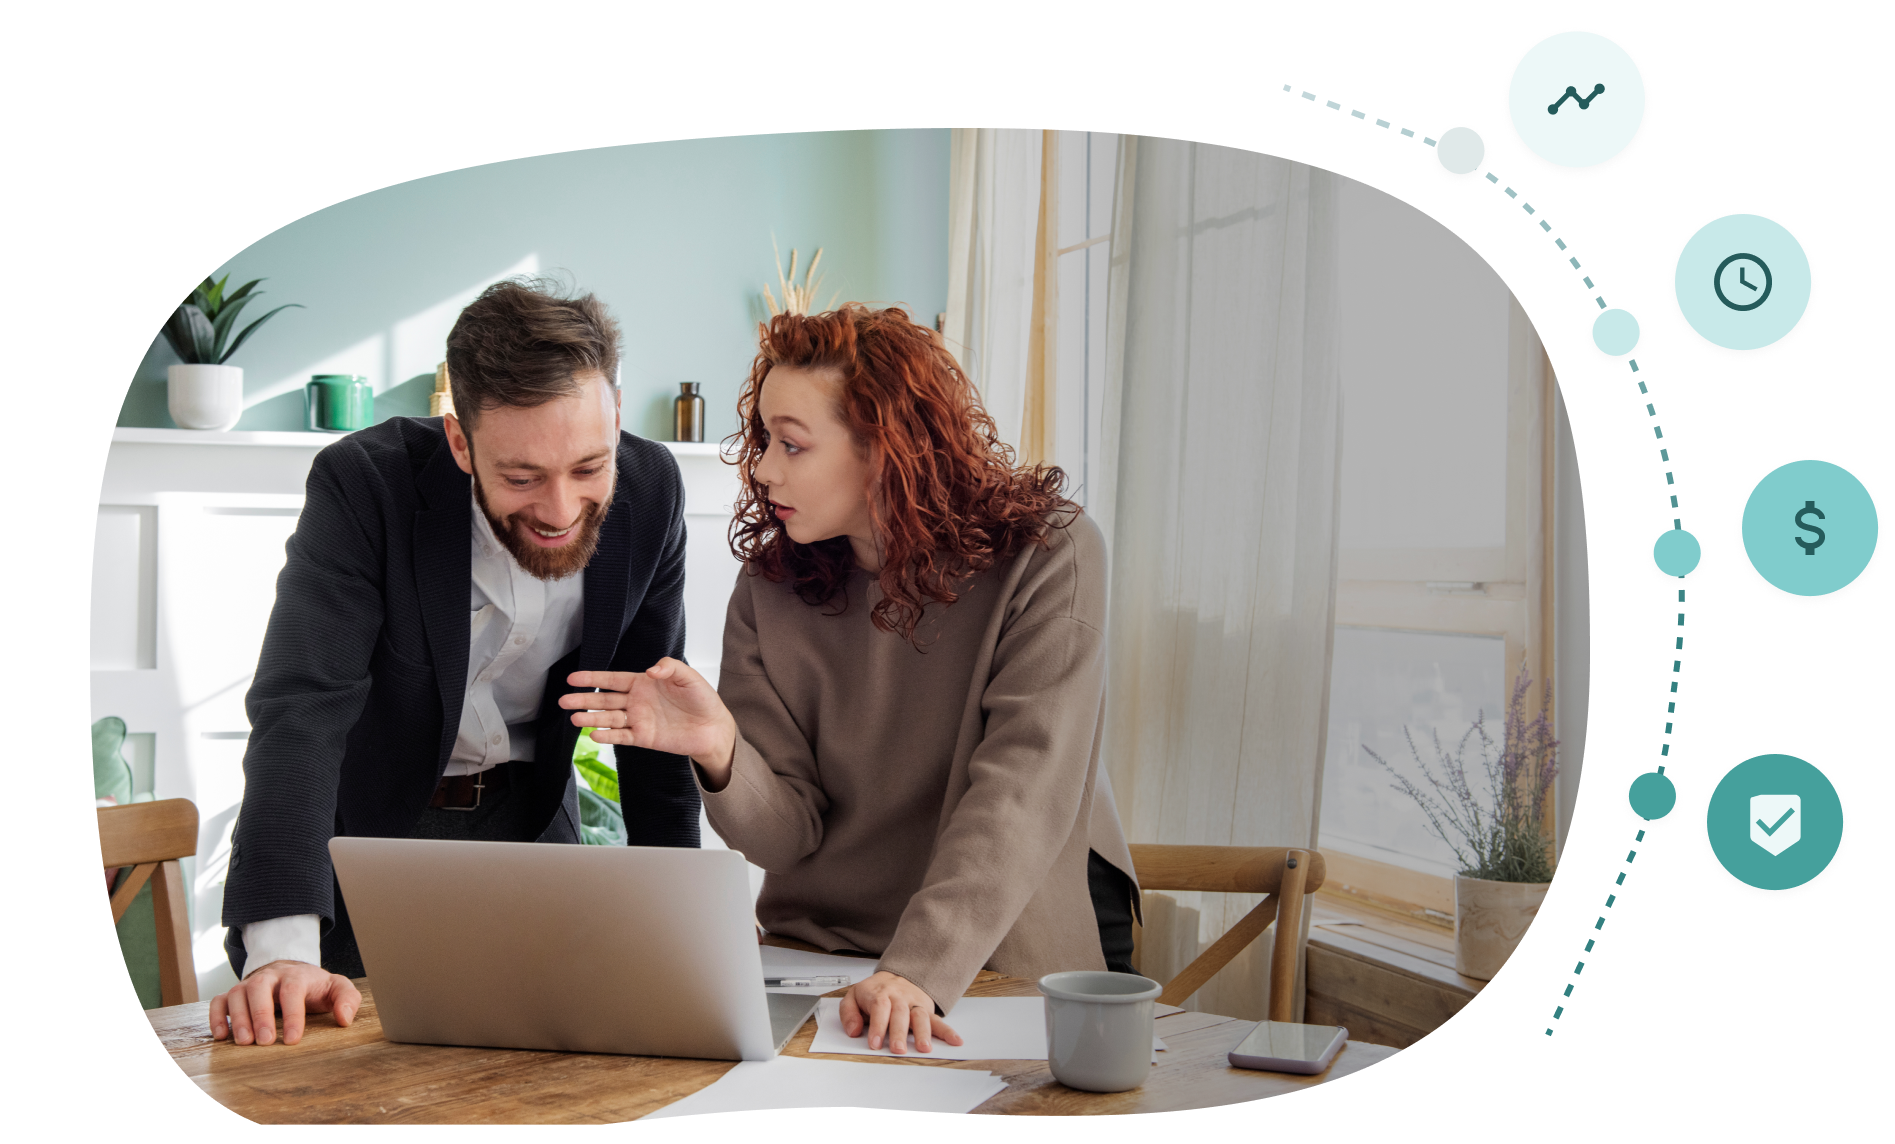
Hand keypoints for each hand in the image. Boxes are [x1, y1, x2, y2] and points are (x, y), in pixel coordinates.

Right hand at [208, 960, 360, 1045]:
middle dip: (261, 1015)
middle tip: (264, 1042)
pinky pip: (219, 1001)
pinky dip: (216, 1016)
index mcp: (296, 975)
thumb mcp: (336, 988)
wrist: (291, 972)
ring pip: (237, 994)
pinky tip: (221, 1036)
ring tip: (244, 1042)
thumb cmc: (314, 986)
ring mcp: (249, 984)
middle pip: (260, 988)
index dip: (292, 1015)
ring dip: (238, 1018)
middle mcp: (270, 977)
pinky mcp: (233, 994)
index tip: (292, 1039)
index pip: (293, 990)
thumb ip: (347, 998)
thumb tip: (345, 1018)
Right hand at [562, 661, 738, 788]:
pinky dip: (608, 735)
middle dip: (583, 700)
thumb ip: (669, 667)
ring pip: (609, 718)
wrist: (713, 727)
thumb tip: (650, 670)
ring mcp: (638, 720)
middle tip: (563, 701)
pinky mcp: (644, 738)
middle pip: (604, 700)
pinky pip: (622, 736)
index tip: (572, 679)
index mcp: (643, 683)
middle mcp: (636, 701)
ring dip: (591, 719)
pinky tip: (594, 734)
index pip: (612, 680)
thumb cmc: (702, 698)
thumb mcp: (687, 676)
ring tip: (574, 719)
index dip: (592, 679)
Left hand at [839, 971, 962, 1054]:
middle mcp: (899, 998)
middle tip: (897, 1049)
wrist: (897, 976)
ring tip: (924, 1048)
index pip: (879, 1008)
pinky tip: (955, 1040)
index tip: (875, 1043)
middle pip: (900, 1014)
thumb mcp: (854, 996)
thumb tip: (854, 1031)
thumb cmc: (875, 992)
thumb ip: (848, 1013)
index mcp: (880, 994)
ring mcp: (914, 1004)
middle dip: (899, 1032)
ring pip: (920, 1016)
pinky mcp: (926, 1010)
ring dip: (923, 1032)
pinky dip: (947, 1031)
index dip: (878, 1025)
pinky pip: (938, 1020)